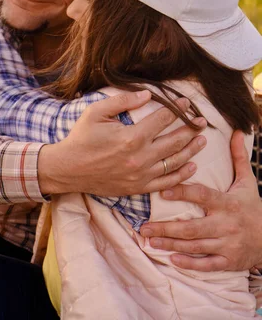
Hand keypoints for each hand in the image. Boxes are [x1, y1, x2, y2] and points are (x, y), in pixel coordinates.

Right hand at [38, 91, 205, 196]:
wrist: (68, 169)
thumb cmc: (81, 137)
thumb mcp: (96, 112)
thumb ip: (122, 101)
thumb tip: (147, 94)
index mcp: (131, 136)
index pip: (163, 119)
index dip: (177, 109)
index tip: (186, 103)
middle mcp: (140, 157)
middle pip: (174, 141)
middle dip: (190, 129)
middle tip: (202, 121)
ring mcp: (141, 175)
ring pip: (174, 162)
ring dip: (191, 151)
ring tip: (202, 141)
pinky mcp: (138, 188)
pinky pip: (166, 183)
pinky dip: (181, 175)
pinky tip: (191, 166)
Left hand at [140, 130, 261, 270]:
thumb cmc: (254, 207)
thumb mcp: (248, 181)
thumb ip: (238, 157)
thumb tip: (235, 131)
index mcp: (227, 203)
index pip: (202, 196)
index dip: (183, 192)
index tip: (163, 191)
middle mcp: (225, 225)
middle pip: (192, 227)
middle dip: (167, 227)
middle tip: (144, 226)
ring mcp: (226, 245)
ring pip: (195, 246)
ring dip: (170, 244)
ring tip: (150, 240)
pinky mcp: (228, 262)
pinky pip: (206, 265)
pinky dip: (189, 264)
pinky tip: (171, 259)